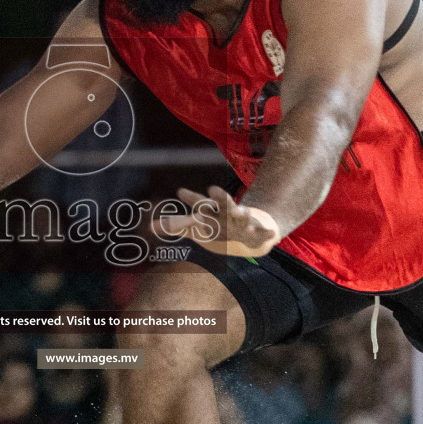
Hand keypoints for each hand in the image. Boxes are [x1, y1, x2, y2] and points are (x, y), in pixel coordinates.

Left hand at [156, 186, 281, 257]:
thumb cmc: (219, 227)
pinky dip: (267, 233)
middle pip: (222, 203)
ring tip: (242, 210)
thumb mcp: (198, 228)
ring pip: (242, 215)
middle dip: (218, 197)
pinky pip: (263, 233)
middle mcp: (227, 213)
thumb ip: (176, 226)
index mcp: (213, 212)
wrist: (249, 232)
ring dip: (242, 212)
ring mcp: (243, 221)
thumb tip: (151, 226)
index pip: (200, 204)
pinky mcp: (258, 231)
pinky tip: (271, 234)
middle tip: (212, 189)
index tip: (179, 191)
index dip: (191, 198)